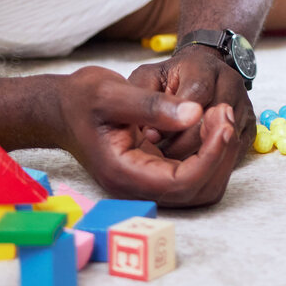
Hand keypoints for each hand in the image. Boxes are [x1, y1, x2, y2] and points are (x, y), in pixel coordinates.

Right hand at [52, 64, 237, 206]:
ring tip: (219, 115)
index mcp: (124, 174)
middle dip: (220, 155)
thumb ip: (152, 105)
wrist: (62, 107)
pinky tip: (209, 122)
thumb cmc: (81, 99)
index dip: (210, 155)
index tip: (220, 120)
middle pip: (197, 192)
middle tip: (223, 112)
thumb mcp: (111, 93)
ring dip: (219, 155)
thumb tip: (194, 112)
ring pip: (200, 188)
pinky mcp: (155, 171)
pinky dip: (211, 152)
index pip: (181, 182)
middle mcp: (138, 186)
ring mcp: (147, 181)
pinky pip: (194, 174)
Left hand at [127, 45, 254, 160]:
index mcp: (204, 66)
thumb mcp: (148, 78)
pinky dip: (215, 158)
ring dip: (198, 155)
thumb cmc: (169, 78)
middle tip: (160, 156)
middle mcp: (230, 81)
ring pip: (226, 136)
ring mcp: (244, 102)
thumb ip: (146, 101)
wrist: (199, 71)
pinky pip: (237, 148)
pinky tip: (195, 163)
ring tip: (174, 162)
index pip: (196, 95)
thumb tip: (152, 134)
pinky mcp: (251, 122)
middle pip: (212, 119)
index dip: (172, 122)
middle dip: (182, 144)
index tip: (151, 137)